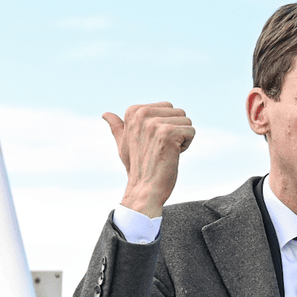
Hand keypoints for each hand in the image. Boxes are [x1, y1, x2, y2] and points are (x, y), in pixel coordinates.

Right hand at [103, 102, 194, 217]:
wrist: (144, 189)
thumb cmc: (136, 167)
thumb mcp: (123, 144)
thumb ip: (118, 127)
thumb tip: (105, 114)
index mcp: (132, 112)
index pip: (167, 107)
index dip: (165, 126)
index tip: (151, 142)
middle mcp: (142, 114)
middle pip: (179, 112)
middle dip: (175, 130)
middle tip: (159, 148)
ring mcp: (154, 123)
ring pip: (186, 122)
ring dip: (181, 139)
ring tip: (164, 152)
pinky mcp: (168, 133)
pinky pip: (191, 131)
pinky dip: (186, 146)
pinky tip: (172, 155)